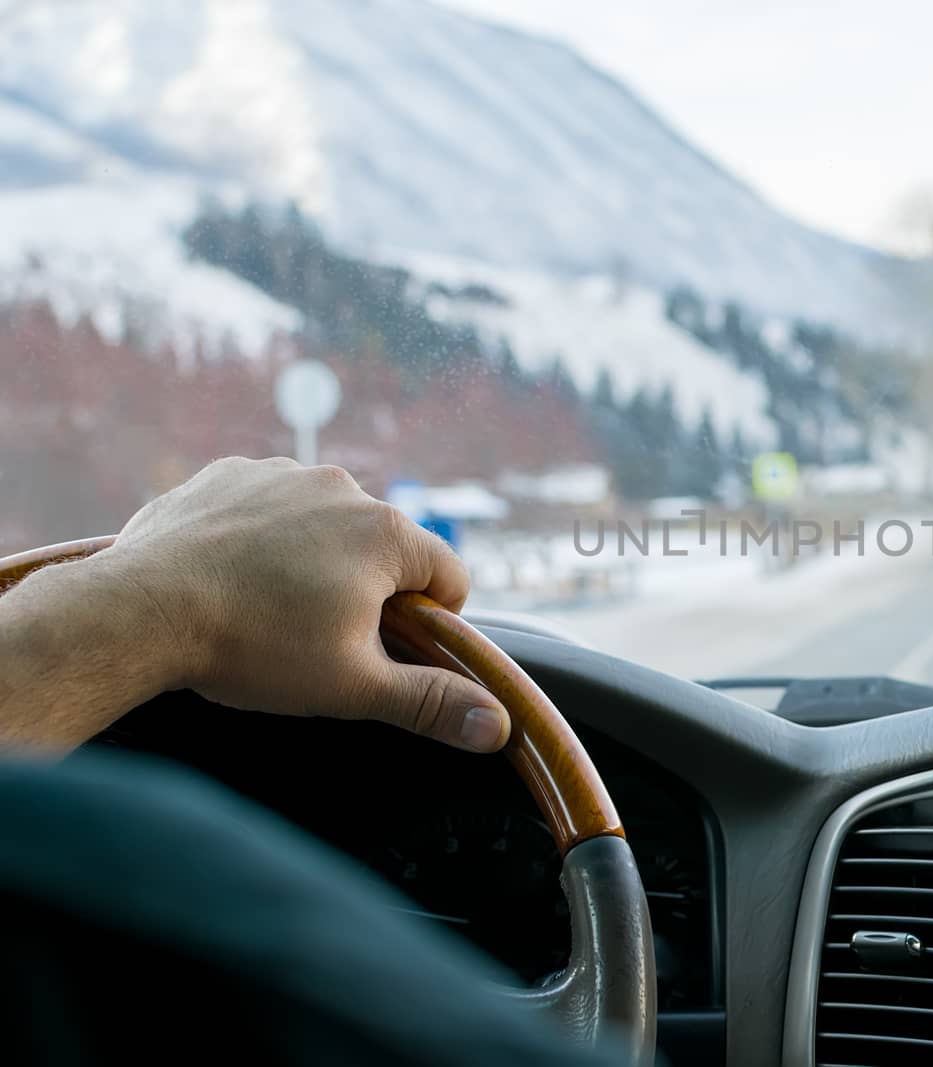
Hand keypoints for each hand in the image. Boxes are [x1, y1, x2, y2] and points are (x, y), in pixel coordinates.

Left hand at [94, 457, 509, 751]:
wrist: (138, 611)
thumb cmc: (252, 647)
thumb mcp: (352, 688)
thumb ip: (430, 703)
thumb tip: (497, 726)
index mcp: (386, 533)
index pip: (449, 576)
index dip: (430, 623)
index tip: (385, 650)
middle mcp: (342, 487)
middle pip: (385, 549)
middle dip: (366, 591)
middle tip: (318, 639)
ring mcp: (281, 473)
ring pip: (324, 525)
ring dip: (313, 559)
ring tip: (267, 608)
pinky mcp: (227, 473)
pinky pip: (267, 507)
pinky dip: (260, 537)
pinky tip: (231, 577)